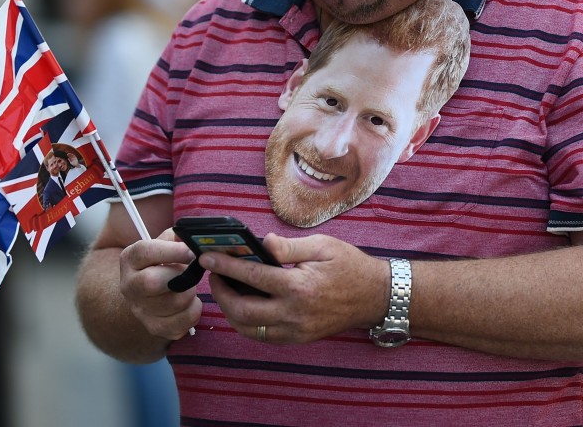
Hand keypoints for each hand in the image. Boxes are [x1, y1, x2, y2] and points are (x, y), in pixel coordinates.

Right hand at [118, 229, 203, 341]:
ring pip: (172, 303)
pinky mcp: (154, 327)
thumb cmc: (162, 262)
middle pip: (152, 282)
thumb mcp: (164, 243)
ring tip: (190, 286)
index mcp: (130, 259)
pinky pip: (181, 323)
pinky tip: (191, 303)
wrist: (148, 292)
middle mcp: (129, 285)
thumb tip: (195, 239)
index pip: (145, 252)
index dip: (172, 251)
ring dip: (190, 293)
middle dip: (180, 276)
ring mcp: (139, 310)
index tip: (191, 252)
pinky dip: (194, 311)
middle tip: (191, 272)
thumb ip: (177, 237)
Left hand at [203, 233, 389, 344]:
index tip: (207, 256)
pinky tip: (244, 304)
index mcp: (299, 287)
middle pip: (242, 311)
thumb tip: (260, 243)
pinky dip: (247, 322)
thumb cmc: (349, 265)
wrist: (374, 296)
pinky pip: (263, 335)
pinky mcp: (298, 339)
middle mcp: (294, 314)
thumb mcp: (321, 246)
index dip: (225, 266)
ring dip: (231, 310)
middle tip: (214, 275)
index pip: (252, 277)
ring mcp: (296, 331)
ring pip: (249, 329)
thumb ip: (288, 246)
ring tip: (226, 288)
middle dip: (221, 293)